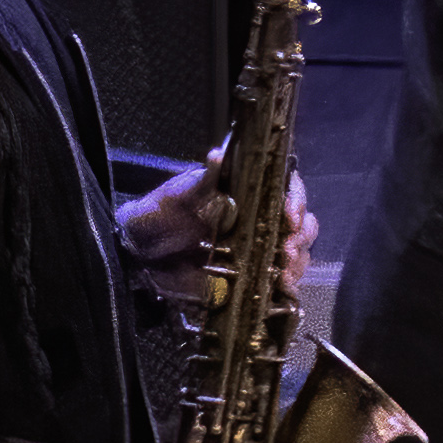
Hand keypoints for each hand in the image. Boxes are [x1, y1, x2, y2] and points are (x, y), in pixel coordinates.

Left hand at [116, 144, 317, 291]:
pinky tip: (281, 286)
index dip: (295, 199)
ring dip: (297, 260)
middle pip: (301, 221)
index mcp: (248, 194)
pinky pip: (283, 278)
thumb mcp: (178, 196)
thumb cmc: (160, 219)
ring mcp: (260, 248)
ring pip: (298, 250)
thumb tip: (218, 156)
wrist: (141, 256)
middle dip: (300, 235)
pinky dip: (288, 282)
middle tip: (285, 250)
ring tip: (283, 270)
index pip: (285, 189)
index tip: (288, 215)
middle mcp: (260, 219)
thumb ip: (201, 181)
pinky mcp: (255, 275)